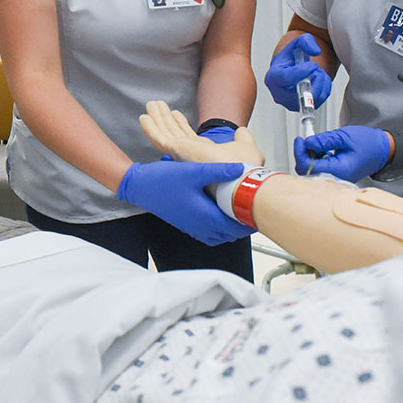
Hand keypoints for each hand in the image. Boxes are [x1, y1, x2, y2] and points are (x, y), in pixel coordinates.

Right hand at [117, 160, 252, 244]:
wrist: (142, 187)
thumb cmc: (165, 180)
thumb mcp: (195, 170)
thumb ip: (220, 170)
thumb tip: (242, 168)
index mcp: (206, 216)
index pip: (236, 226)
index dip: (250, 221)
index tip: (260, 211)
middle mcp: (201, 227)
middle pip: (230, 233)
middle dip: (243, 224)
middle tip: (254, 211)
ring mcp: (194, 228)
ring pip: (221, 234)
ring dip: (231, 225)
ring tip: (241, 211)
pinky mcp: (189, 225)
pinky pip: (211, 232)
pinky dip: (220, 225)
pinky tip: (222, 210)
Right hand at [139, 101, 264, 164]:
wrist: (240, 180)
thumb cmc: (244, 169)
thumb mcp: (245, 147)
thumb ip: (241, 138)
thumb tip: (241, 131)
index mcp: (204, 155)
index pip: (188, 137)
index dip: (180, 125)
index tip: (174, 115)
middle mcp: (190, 156)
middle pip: (173, 133)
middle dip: (165, 119)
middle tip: (157, 106)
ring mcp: (182, 155)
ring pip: (166, 133)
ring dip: (158, 118)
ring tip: (151, 104)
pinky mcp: (178, 152)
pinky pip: (160, 138)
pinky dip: (152, 127)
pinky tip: (145, 117)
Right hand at [264, 33, 331, 110]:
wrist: (294, 67)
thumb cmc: (292, 57)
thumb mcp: (297, 43)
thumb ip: (306, 41)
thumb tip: (315, 51)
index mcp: (273, 77)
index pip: (285, 79)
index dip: (301, 72)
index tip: (313, 65)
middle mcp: (280, 94)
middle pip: (299, 94)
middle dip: (314, 80)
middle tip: (317, 68)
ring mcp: (291, 103)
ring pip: (313, 99)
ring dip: (321, 82)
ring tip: (317, 72)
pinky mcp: (304, 107)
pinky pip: (320, 100)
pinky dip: (325, 88)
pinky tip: (319, 78)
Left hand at [293, 125, 389, 181]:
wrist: (382, 150)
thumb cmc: (368, 144)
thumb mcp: (345, 136)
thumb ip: (324, 140)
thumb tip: (307, 143)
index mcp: (339, 170)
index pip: (309, 167)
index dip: (300, 153)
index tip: (300, 140)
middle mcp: (336, 178)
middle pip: (307, 172)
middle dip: (303, 155)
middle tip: (306, 140)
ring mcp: (335, 178)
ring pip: (311, 171)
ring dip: (309, 156)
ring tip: (317, 143)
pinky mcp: (334, 175)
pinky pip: (318, 170)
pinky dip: (316, 159)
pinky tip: (321, 150)